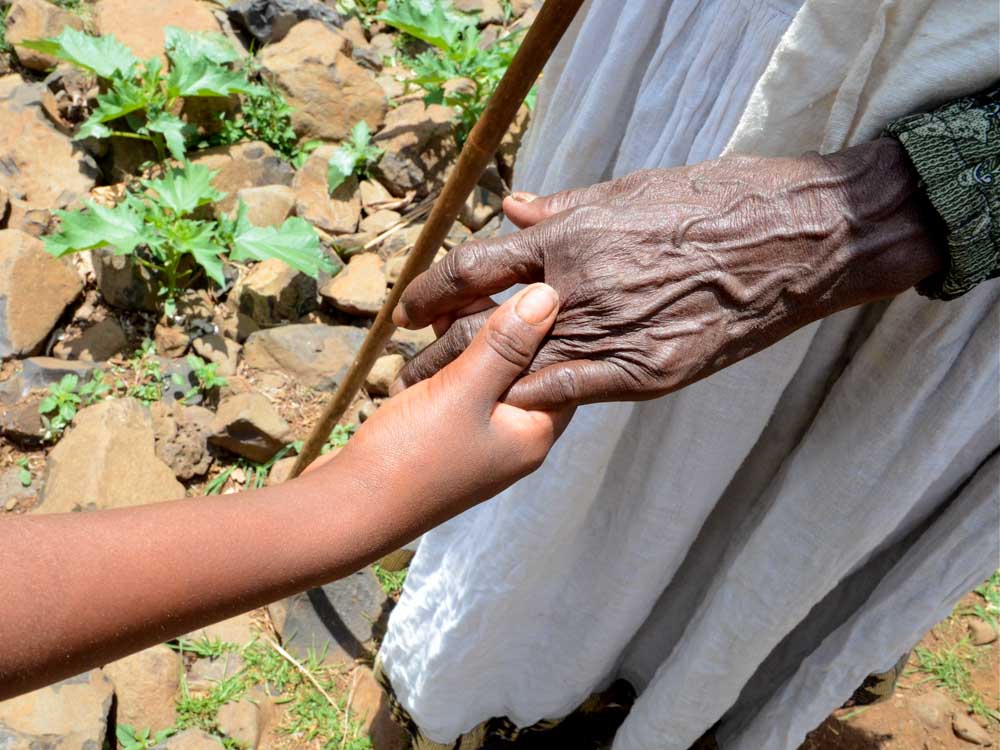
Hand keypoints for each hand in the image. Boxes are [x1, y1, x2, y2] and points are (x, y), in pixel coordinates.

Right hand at [341, 283, 572, 521]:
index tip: (529, 280)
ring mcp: (480, 439)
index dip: (545, 322)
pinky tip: (427, 330)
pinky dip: (446, 360)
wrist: (350, 509)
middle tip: (475, 288)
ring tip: (445, 302)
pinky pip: (458, 387)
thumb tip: (549, 295)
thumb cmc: (413, 455)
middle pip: (522, 366)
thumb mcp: (464, 390)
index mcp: (534, 431)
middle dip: (499, 324)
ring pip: (486, 373)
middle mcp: (514, 438)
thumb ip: (506, 343)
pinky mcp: (447, 437)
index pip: (562, 364)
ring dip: (467, 338)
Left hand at [391, 139, 943, 409]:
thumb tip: (516, 211)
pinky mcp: (646, 369)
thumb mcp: (631, 189)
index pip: (474, 265)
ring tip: (433, 408)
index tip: (410, 310)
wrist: (791, 238)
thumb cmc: (714, 201)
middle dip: (434, 352)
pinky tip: (506, 419)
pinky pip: (574, 390)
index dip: (434, 290)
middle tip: (404, 372)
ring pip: (516, 367)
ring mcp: (608, 329)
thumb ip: (567, 207)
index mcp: (568, 235)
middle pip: (480, 326)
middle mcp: (575, 283)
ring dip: (471, 388)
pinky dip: (535, 402)